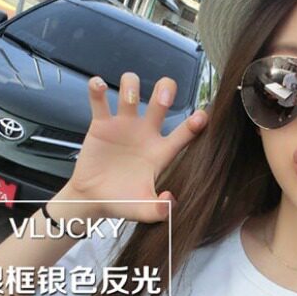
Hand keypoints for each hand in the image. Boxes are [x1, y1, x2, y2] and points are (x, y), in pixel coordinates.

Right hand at [62, 72, 208, 222]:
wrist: (93, 201)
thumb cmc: (123, 203)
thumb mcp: (143, 210)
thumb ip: (158, 210)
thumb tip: (171, 201)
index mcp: (161, 152)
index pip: (184, 134)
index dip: (194, 124)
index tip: (202, 116)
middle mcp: (146, 133)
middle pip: (161, 101)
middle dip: (164, 91)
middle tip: (163, 97)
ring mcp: (124, 126)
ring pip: (131, 93)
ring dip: (131, 86)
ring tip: (129, 96)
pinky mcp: (101, 125)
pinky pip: (100, 101)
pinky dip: (97, 89)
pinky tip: (97, 85)